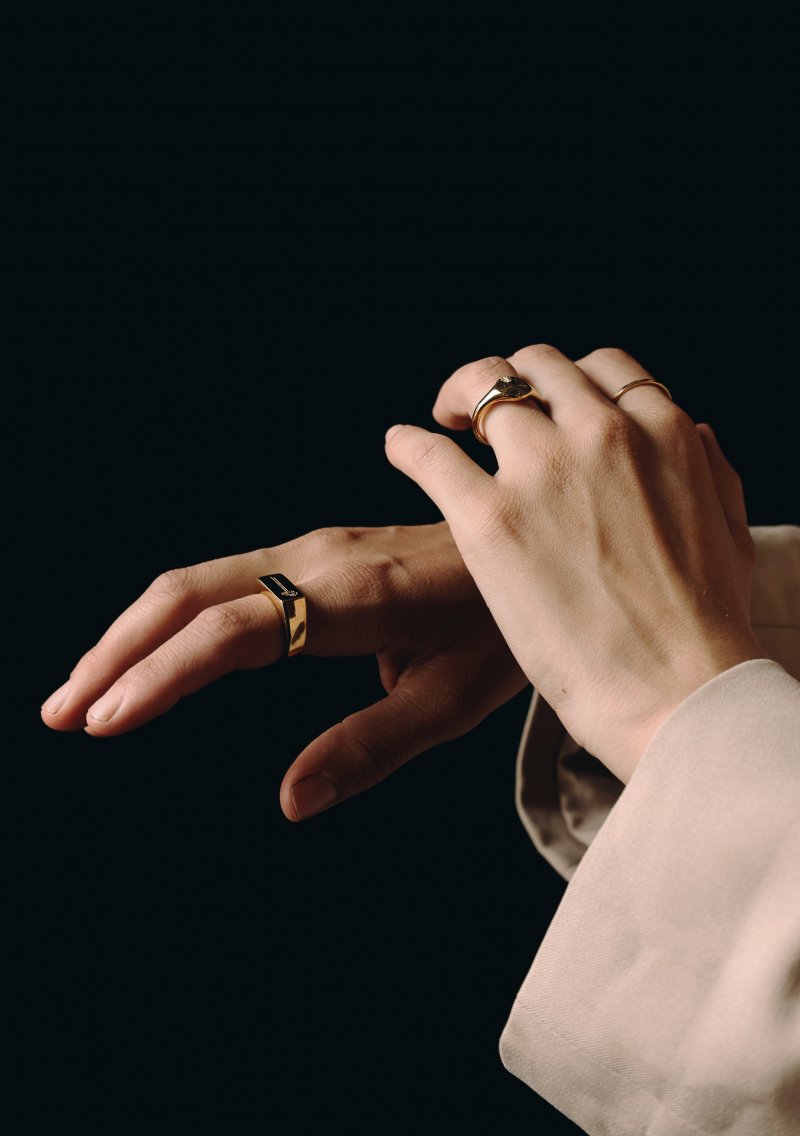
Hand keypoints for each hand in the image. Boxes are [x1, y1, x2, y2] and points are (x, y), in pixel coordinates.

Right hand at [40, 523, 525, 817]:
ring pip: (194, 581)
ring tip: (83, 693)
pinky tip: (149, 655)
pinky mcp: (311, 552)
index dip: (164, 673)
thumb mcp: (454, 699)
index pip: (232, 631)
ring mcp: (311, 548)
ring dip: (131, 634)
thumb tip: (288, 800)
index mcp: (354, 597)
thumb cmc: (503, 626)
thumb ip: (371, 748)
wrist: (533, 542)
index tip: (107, 720)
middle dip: (117, 651)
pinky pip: (222, 580)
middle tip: (61, 713)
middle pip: (187, 592)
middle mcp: (318, 560)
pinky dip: (169, 619)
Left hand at [385, 346, 763, 782]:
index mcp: (660, 431)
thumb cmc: (708, 628)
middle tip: (487, 407)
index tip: (551, 403)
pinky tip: (400, 448)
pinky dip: (409, 444)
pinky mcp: (488, 517)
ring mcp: (541, 470)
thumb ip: (708, 470)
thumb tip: (691, 434)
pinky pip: (430, 454)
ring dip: (458, 398)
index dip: (569, 383)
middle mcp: (599, 433)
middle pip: (538, 367)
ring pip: (483, 391)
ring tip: (444, 419)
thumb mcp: (730, 530)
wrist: (677, 692)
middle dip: (511, 380)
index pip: (602, 368)